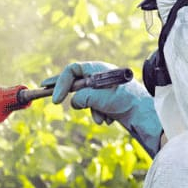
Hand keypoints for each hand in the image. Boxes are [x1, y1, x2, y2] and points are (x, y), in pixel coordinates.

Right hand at [42, 61, 163, 156]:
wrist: (144, 113)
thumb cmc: (125, 100)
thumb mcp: (100, 98)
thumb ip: (82, 98)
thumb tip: (74, 102)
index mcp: (97, 69)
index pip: (72, 70)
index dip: (61, 83)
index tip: (55, 99)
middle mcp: (99, 77)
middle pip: (74, 80)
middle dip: (63, 89)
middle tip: (44, 88)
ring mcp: (102, 89)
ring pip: (84, 99)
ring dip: (91, 110)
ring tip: (103, 116)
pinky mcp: (106, 100)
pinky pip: (93, 108)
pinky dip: (98, 114)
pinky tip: (110, 118)